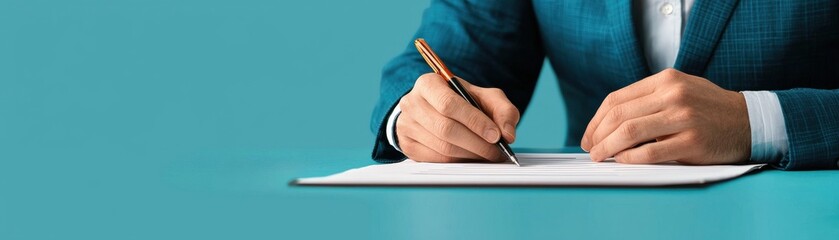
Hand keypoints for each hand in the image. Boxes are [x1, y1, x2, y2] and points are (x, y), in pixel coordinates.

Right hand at [396, 73, 518, 162]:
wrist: (436, 109)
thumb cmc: (462, 102)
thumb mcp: (485, 97)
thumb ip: (503, 110)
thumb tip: (507, 134)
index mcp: (428, 84)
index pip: (449, 104)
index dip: (474, 121)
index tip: (496, 135)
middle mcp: (412, 103)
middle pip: (445, 128)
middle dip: (476, 143)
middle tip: (496, 151)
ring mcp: (406, 125)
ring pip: (442, 147)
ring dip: (470, 155)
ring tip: (487, 155)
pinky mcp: (407, 145)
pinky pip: (436, 160)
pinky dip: (458, 162)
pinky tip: (471, 158)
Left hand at [581, 68, 750, 164]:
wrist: (751, 121)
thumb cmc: (709, 109)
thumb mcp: (679, 90)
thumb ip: (648, 100)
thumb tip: (608, 123)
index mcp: (665, 80)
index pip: (616, 99)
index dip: (596, 120)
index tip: (589, 135)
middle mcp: (673, 94)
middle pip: (619, 116)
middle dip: (597, 135)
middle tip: (591, 149)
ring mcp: (683, 117)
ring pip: (629, 132)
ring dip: (608, 148)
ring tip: (601, 156)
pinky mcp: (692, 141)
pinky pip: (649, 152)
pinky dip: (630, 159)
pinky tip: (623, 161)